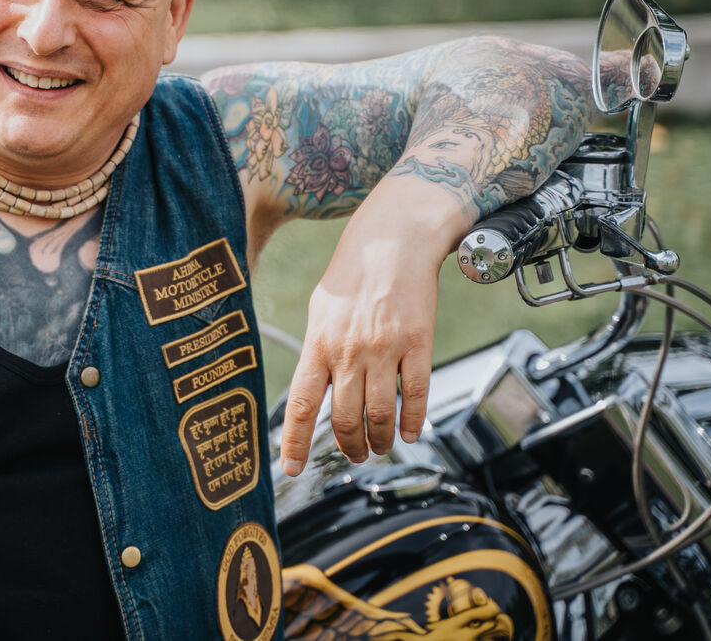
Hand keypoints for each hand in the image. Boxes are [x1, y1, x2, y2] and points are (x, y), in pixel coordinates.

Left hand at [277, 180, 462, 474]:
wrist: (393, 241)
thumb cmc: (353, 273)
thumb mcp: (320, 310)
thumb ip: (317, 351)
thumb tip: (312, 389)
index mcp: (318, 344)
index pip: (302, 404)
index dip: (295, 442)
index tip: (292, 469)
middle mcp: (348, 351)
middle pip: (345, 418)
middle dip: (349, 447)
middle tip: (355, 455)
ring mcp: (384, 349)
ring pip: (380, 414)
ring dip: (380, 440)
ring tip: (380, 446)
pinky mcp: (418, 344)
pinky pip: (416, 394)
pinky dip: (414, 421)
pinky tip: (413, 433)